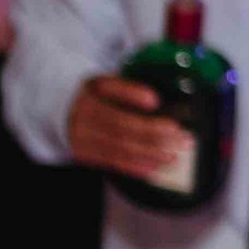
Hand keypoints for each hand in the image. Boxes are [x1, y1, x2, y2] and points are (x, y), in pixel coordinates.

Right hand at [68, 71, 192, 183]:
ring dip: (151, 154)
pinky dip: (137, 166)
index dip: (133, 95)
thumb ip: (129, 88)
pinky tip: (156, 165)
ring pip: (120, 149)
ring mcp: (82, 138)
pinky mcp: (85, 155)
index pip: (112, 92)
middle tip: (183, 137)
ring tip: (174, 154)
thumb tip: (154, 101)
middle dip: (155, 134)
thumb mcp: (108, 82)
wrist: (66, 112)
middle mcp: (83, 115)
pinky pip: (114, 163)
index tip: (156, 101)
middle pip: (121, 127)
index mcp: (91, 91)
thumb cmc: (98, 96)